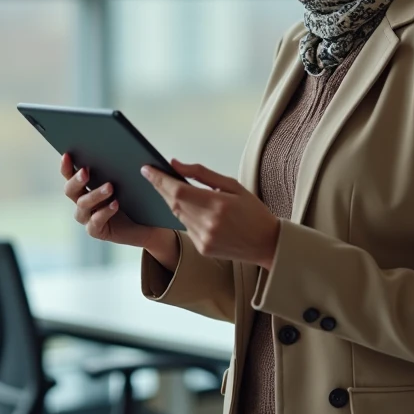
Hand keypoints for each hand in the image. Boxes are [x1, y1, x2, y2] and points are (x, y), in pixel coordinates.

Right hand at [60, 153, 159, 249]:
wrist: (147, 223)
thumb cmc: (135, 198)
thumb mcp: (129, 179)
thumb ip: (125, 166)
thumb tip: (130, 151)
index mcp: (85, 186)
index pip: (69, 174)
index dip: (66, 166)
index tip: (68, 155)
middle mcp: (83, 201)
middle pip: (70, 190)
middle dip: (77, 180)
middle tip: (86, 171)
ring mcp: (88, 217)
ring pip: (83, 205)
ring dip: (95, 194)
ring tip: (110, 187)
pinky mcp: (97, 230)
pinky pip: (95, 222)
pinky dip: (104, 212)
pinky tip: (115, 204)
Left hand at [141, 159, 280, 269]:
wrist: (267, 243)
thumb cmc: (253, 212)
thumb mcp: (233, 185)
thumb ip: (202, 174)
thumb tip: (175, 164)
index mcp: (218, 205)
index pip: (178, 189)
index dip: (159, 179)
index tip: (147, 169)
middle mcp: (208, 224)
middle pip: (173, 202)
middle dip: (161, 187)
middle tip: (152, 174)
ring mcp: (204, 238)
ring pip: (177, 215)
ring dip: (172, 201)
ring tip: (171, 188)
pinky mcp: (202, 248)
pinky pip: (185, 227)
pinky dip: (184, 215)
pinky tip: (191, 208)